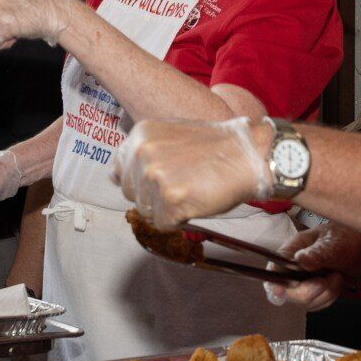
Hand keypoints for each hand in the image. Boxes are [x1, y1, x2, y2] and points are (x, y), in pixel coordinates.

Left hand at [115, 116, 270, 227]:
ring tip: (192, 188)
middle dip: (153, 196)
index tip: (164, 177)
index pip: (120, 172)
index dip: (142, 181)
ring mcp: (155, 176)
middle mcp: (142, 153)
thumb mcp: (169, 139)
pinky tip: (197, 200)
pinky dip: (180, 220)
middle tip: (184, 182)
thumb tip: (111, 177)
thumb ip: (140, 155)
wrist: (249, 154)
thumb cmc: (214, 149)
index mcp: (139, 135)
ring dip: (167, 208)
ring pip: (146, 212)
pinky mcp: (170, 199)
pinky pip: (164, 225)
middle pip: (131, 195)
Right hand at [263, 222, 360, 310]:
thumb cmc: (346, 238)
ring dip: (324, 294)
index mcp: (292, 251)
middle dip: (310, 291)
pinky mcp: (313, 291)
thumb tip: (301, 260)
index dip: (275, 284)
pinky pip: (316, 304)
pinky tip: (336, 283)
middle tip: (328, 280)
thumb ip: (318, 253)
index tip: (281, 293)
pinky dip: (329, 298)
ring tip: (337, 276)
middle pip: (288, 292)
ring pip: (304, 301)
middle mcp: (292, 268)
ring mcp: (303, 281)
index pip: (274, 270)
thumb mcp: (334, 243)